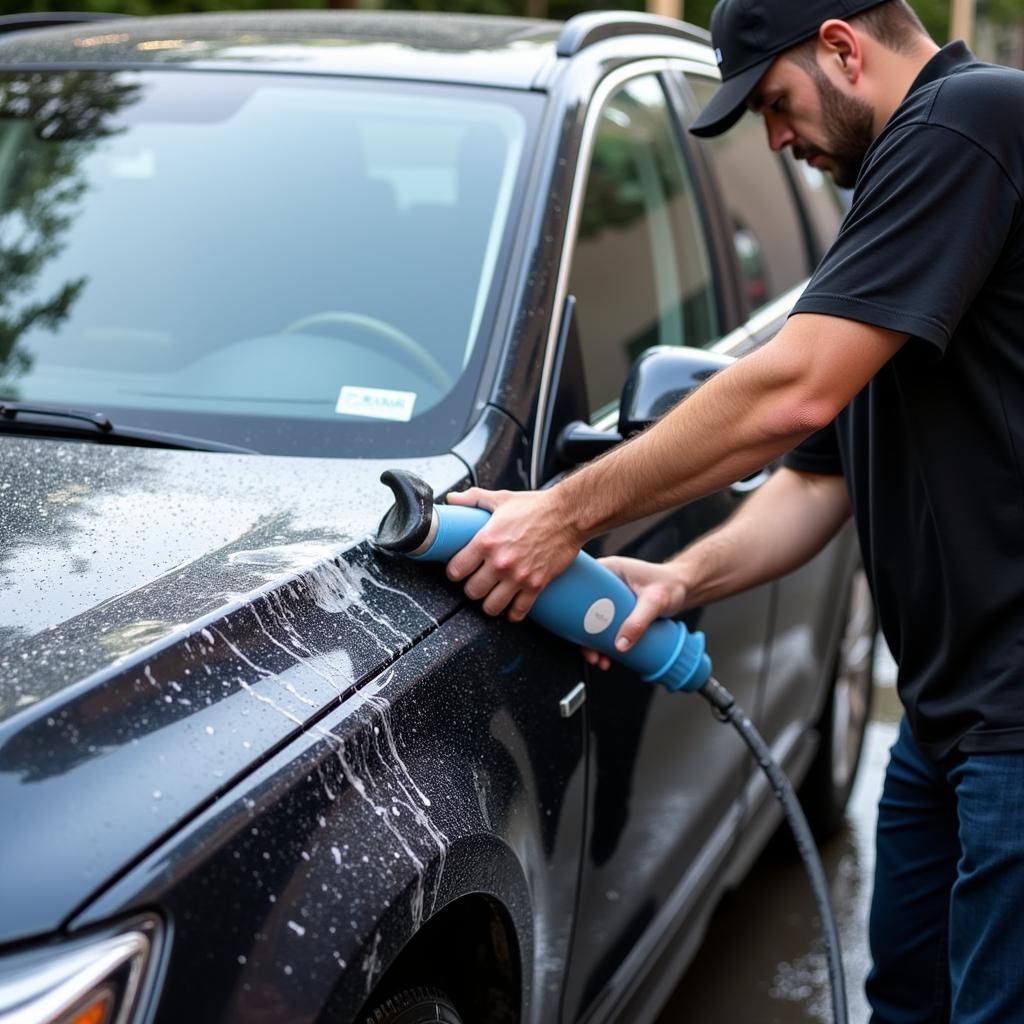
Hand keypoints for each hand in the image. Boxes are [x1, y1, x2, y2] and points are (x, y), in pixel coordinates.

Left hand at [445, 486, 582, 620]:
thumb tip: (453, 499)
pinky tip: (511, 608)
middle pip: (472, 591)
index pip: (456, 569)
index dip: (454, 572)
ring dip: (489, 604)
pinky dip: (513, 613)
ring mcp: (518, 576)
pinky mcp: (536, 585)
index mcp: (487, 541)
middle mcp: (500, 562)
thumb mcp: (501, 499)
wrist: (569, 515)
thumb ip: (473, 499)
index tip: (458, 572)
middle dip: (472, 589)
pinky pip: (518, 611)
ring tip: (492, 597)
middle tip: (476, 584)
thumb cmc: (537, 507)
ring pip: (491, 606)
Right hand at [581, 556, 687, 670]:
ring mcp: (610, 598)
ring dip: (591, 643)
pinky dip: (602, 643)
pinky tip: (607, 656)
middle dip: (581, 635)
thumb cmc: (671, 585)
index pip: (578, 585)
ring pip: (591, 622)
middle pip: (581, 609)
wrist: (685, 588)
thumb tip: (620, 645)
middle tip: (590, 652)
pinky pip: (603, 627)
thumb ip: (638, 622)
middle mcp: (604, 583)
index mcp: (607, 570)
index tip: (572, 629)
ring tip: (600, 659)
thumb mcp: (654, 602)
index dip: (569, 607)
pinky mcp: (617, 610)